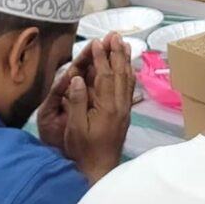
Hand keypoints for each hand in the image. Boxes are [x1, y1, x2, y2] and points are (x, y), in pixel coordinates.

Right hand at [38, 35, 133, 182]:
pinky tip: (128, 67)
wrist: (99, 169)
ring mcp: (124, 110)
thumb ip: (76, 102)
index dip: (101, 57)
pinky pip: (129, 89)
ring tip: (124, 44)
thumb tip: (76, 78)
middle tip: (114, 35)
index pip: (105, 76)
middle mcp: (119, 106)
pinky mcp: (125, 114)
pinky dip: (129, 74)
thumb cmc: (83, 150)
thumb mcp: (74, 128)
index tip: (97, 41)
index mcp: (106, 107)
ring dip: (125, 60)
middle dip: (117, 52)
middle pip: (120, 73)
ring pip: (128, 79)